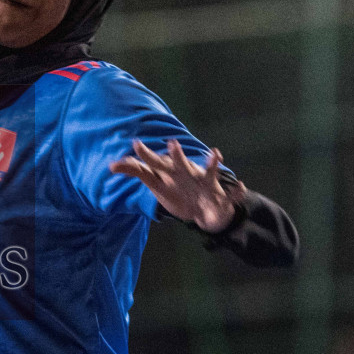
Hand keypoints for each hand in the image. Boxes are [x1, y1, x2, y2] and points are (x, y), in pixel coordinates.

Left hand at [109, 140, 241, 232]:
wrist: (204, 209)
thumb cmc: (177, 191)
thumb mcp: (155, 183)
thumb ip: (136, 171)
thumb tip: (111, 165)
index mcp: (171, 173)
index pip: (155, 163)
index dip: (146, 156)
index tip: (135, 145)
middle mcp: (187, 174)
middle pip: (180, 165)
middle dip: (176, 156)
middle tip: (171, 144)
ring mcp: (204, 184)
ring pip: (207, 174)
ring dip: (210, 165)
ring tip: (215, 155)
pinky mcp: (218, 197)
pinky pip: (228, 196)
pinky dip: (236, 193)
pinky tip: (242, 188)